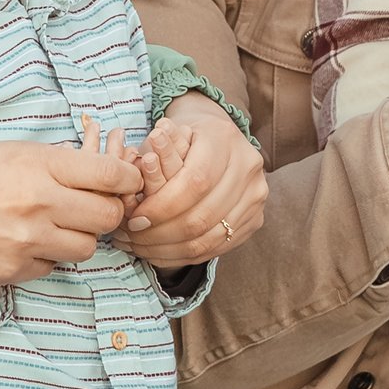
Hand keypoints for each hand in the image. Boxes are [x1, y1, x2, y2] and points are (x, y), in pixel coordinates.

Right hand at [0, 138, 131, 301]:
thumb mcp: (2, 152)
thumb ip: (51, 163)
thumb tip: (96, 172)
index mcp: (36, 164)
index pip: (111, 174)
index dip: (128, 179)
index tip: (128, 182)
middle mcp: (37, 204)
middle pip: (108, 216)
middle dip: (108, 211)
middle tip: (93, 207)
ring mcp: (26, 242)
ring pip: (86, 248)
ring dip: (78, 238)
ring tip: (52, 226)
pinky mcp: (13, 272)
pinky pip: (52, 269)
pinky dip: (46, 258)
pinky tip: (21, 244)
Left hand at [120, 94, 267, 266]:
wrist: (219, 140)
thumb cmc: (185, 136)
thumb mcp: (164, 133)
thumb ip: (151, 156)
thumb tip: (136, 174)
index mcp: (225, 140)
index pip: (194, 183)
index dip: (162, 206)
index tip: (134, 219)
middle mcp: (248, 169)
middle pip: (203, 215)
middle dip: (161, 233)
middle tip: (132, 238)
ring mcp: (256, 196)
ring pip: (209, 238)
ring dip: (169, 249)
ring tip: (140, 248)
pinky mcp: (256, 219)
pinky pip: (218, 247)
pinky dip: (184, 256)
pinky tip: (159, 253)